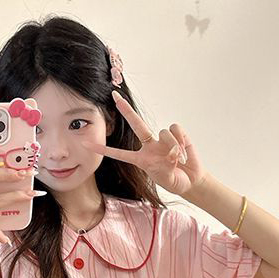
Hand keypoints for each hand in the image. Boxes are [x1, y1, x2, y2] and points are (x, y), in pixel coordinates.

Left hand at [80, 90, 207, 197]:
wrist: (190, 180)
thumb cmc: (174, 181)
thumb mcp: (167, 178)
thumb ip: (166, 165)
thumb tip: (171, 152)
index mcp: (141, 159)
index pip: (120, 153)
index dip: (105, 150)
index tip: (88, 144)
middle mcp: (149, 145)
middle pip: (136, 124)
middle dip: (126, 110)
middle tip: (115, 96)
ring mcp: (163, 139)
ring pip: (164, 132)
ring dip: (173, 146)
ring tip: (178, 159)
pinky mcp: (177, 134)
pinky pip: (175, 130)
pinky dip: (181, 140)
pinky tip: (184, 152)